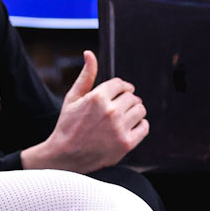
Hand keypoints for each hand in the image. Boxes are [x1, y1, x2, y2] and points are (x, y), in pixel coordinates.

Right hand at [22, 50, 147, 173]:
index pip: (121, 84)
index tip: (122, 93)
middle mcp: (110, 111)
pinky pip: (144, 127)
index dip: (122, 88)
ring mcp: (119, 128)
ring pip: (140, 110)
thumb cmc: (67, 126)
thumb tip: (89, 53)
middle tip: (121, 108)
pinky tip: (130, 127)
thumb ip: (85, 75)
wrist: (65, 157)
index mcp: (97, 97)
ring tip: (126, 117)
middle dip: (128, 100)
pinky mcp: (126, 143)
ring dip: (135, 111)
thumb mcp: (72, 98)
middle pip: (132, 97)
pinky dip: (140, 125)